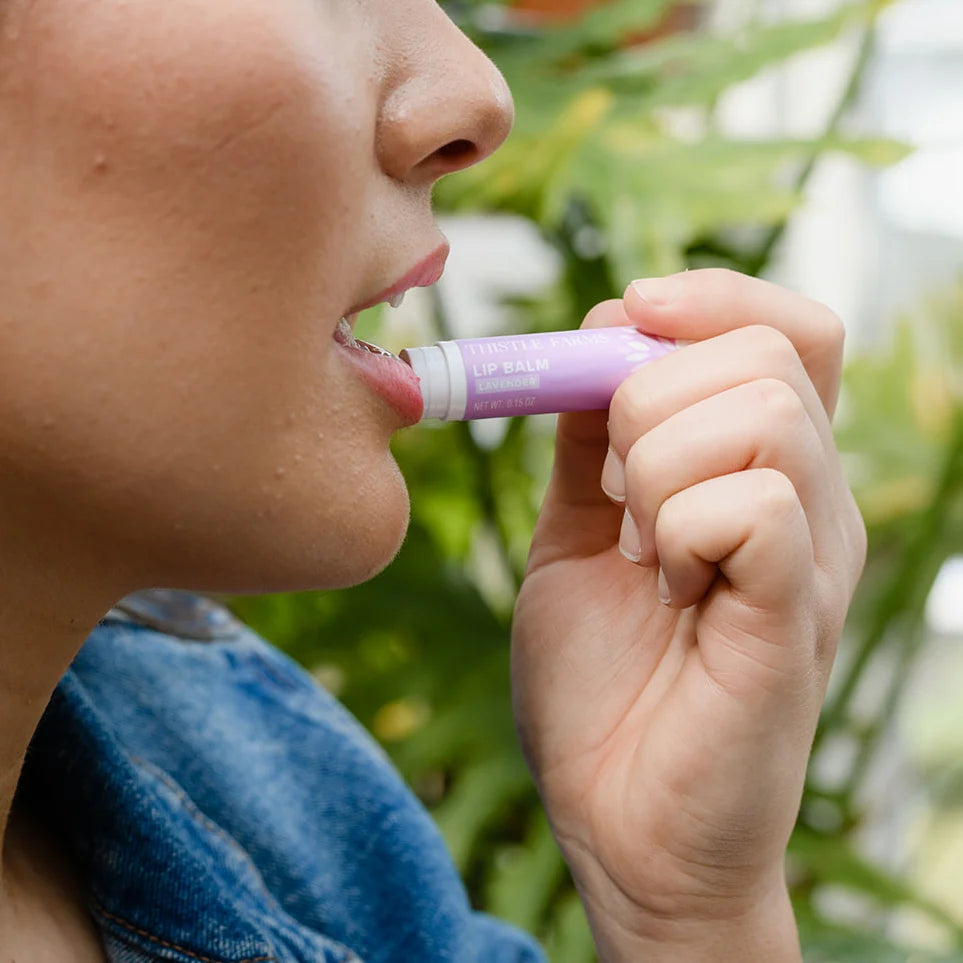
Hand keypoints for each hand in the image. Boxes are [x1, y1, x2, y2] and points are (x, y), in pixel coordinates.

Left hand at [511, 270, 865, 960]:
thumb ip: (585, 448)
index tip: (629, 314)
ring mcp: (810, 554)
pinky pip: (756, 502)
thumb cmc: (602, 688)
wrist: (617, 822)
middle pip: (763, 350)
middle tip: (616, 498)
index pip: (788, 327)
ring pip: (758, 411)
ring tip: (641, 554)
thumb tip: (590, 342)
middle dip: (646, 397)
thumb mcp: (573, 539)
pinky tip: (666, 589)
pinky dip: (680, 529)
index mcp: (759, 473)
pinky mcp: (793, 615)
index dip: (709, 297)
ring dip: (656, 470)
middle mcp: (808, 500)